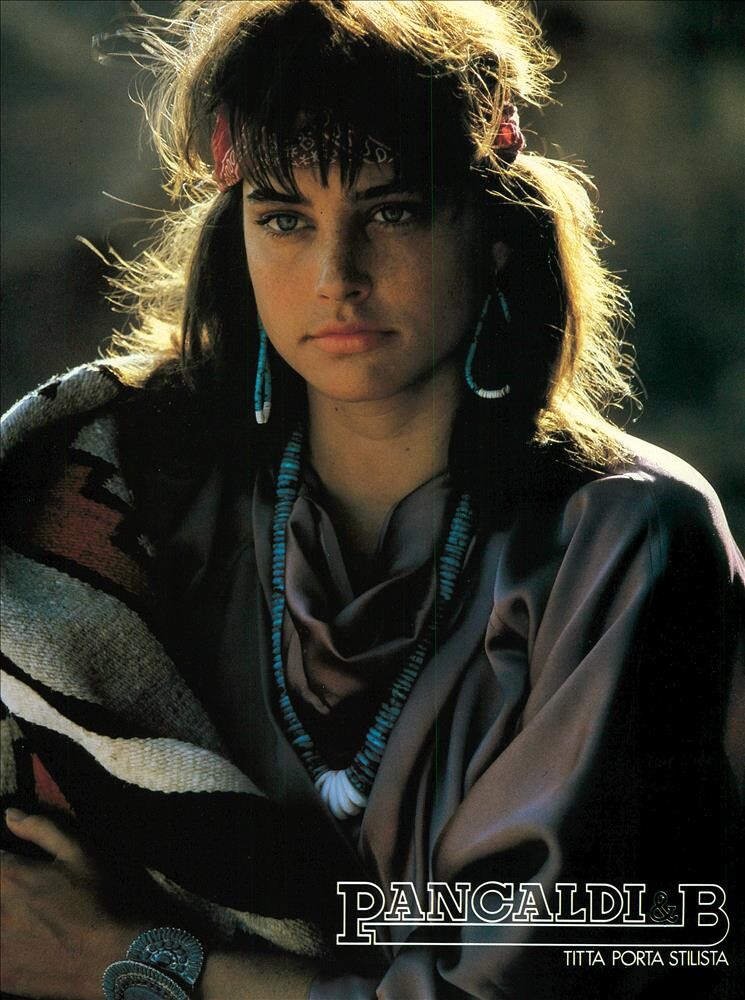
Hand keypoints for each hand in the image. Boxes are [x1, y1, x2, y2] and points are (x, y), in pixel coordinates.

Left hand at [0, 809, 136, 999]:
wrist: (112, 956)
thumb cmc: (97, 898)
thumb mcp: (79, 853)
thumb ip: (41, 829)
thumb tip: (10, 815)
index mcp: (10, 879)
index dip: (2, 861)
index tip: (9, 864)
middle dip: (2, 885)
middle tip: (23, 891)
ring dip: (2, 913)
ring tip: (19, 912)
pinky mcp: (0, 976)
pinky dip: (4, 942)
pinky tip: (16, 938)